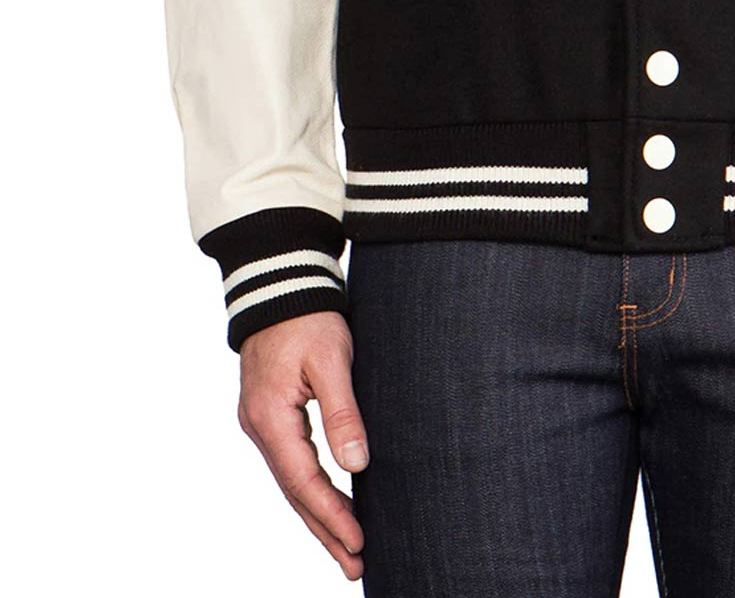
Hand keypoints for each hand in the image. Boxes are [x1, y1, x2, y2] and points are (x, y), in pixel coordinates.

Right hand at [237, 311, 368, 581]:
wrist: (280, 283)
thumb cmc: (308, 317)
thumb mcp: (331, 361)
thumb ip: (343, 412)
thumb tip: (357, 465)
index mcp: (271, 418)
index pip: (304, 481)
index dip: (333, 515)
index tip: (360, 543)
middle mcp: (260, 427)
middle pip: (294, 492)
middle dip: (325, 531)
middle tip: (356, 565)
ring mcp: (261, 423)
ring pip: (291, 482)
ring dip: (318, 515)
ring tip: (346, 548)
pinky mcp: (270, 415)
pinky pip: (290, 464)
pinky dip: (310, 489)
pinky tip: (328, 505)